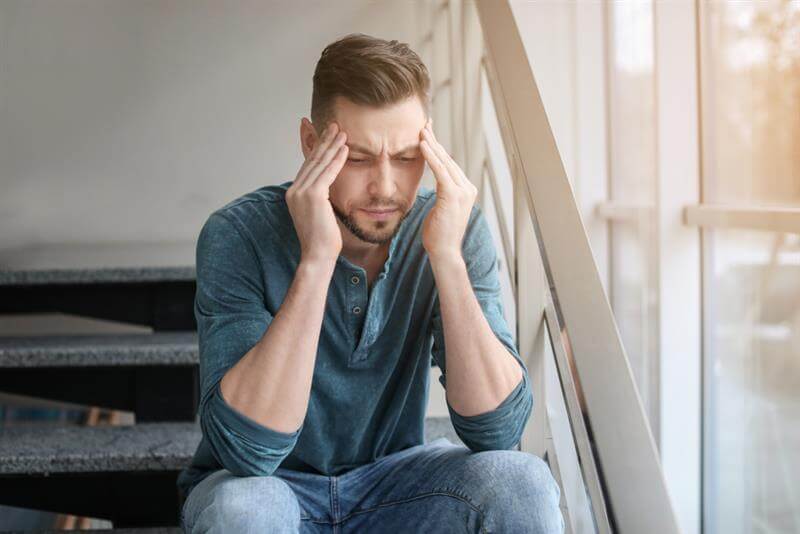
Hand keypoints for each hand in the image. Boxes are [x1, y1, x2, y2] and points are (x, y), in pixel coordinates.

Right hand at [286, 122, 348, 264]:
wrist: (318, 255)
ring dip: (332, 146)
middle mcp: (294, 191)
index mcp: (293, 194)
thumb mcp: (319, 214)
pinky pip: (327, 173)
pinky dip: (337, 159)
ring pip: (319, 164)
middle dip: (324, 142)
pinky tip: (345, 149)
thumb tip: (328, 190)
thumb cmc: (323, 240)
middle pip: (312, 161)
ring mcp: (301, 192)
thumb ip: (320, 199)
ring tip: (342, 132)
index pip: (308, 167)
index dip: (318, 150)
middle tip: (334, 126)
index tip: (327, 137)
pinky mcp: (313, 195)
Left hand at [419, 117, 477, 260]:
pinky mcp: (453, 195)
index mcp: (466, 190)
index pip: (449, 165)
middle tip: (425, 123)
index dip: (438, 148)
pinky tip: (423, 144)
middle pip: (448, 159)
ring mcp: (463, 191)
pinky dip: (431, 156)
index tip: (429, 134)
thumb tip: (435, 185)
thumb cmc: (438, 234)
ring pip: (445, 162)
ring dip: (432, 144)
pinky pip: (441, 171)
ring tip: (421, 129)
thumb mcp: (440, 209)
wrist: (445, 252)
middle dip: (435, 140)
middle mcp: (467, 188)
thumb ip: (441, 194)